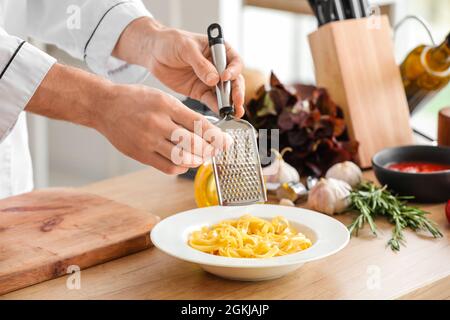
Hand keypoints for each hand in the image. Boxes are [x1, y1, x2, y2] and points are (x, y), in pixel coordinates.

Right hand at [96, 84, 231, 173]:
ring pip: (182, 158)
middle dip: (210, 151)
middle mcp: (158, 123)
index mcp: (166, 105)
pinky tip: (184, 163)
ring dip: (197, 161)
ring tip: (201, 157)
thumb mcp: (162, 97)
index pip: (199, 124)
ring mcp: (148, 140)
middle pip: (194, 144)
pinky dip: (181, 167)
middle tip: (215, 151)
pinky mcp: (140, 154)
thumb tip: (206, 131)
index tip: (226, 142)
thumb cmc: (136, 100)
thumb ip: (182, 114)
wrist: (104, 106)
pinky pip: (167, 167)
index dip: (216, 136)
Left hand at [113, 17, 244, 117]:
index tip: (225, 77)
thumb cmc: (170, 42)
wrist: (153, 52)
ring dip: (230, 103)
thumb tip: (214, 80)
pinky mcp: (200, 91)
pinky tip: (221, 112)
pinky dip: (217, 107)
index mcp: (219, 50)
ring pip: (225, 93)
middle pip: (233, 80)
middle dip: (236, 91)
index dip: (233, 70)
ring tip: (234, 112)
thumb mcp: (186, 48)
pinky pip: (211, 100)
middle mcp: (218, 66)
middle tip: (236, 101)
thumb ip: (200, 64)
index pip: (234, 61)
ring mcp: (209, 80)